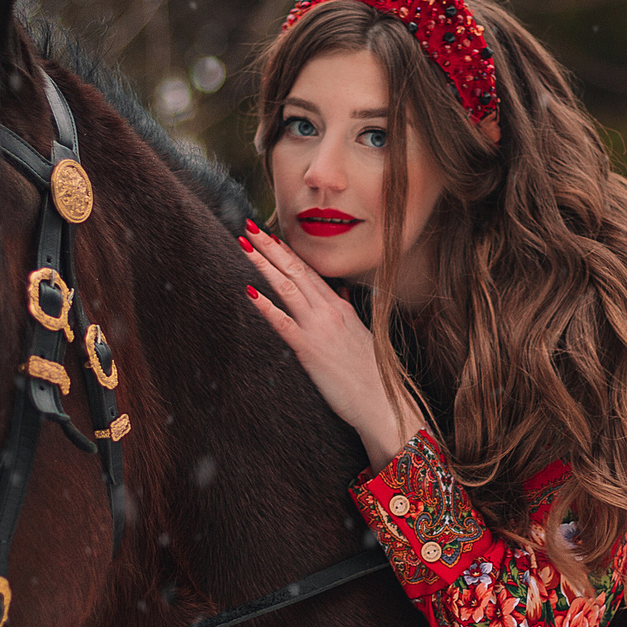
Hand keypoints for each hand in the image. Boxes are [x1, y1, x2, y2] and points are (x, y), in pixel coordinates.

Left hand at [240, 220, 425, 464]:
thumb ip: (346, 310)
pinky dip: (265, 305)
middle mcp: (328, 311)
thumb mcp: (361, 334)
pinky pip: (283, 322)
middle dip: (270, 247)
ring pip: (287, 287)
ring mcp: (319, 328)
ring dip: (263, 264)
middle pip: (295, 270)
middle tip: (249, 225)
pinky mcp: (309, 349)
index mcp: (339, 307)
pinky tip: (248, 290)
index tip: (270, 234)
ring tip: (244, 244)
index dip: (287, 251)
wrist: (383, 400)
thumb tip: (339, 293)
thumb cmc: (372, 374)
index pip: (309, 271)